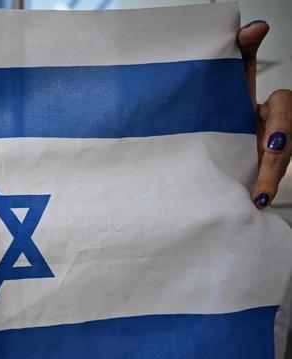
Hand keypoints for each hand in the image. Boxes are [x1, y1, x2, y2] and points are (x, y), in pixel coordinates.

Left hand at [238, 21, 291, 208]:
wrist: (206, 142)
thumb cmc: (222, 110)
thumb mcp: (230, 81)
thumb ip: (242, 53)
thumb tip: (256, 25)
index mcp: (266, 108)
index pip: (283, 107)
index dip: (281, 123)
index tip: (272, 141)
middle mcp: (272, 130)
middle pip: (286, 142)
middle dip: (277, 159)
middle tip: (264, 167)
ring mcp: (269, 152)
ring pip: (280, 164)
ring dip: (270, 179)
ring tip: (259, 195)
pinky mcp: (260, 170)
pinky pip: (267, 180)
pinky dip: (262, 190)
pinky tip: (253, 203)